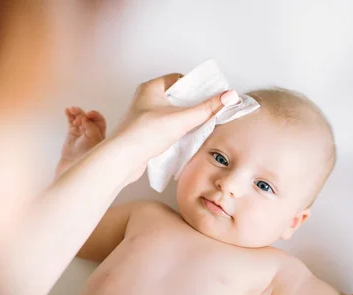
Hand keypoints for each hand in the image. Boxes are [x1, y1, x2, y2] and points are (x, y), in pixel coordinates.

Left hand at [114, 73, 237, 161]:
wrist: (123, 159)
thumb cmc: (145, 134)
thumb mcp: (182, 118)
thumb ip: (207, 108)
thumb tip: (229, 96)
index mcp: (151, 88)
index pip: (179, 79)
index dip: (195, 86)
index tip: (209, 94)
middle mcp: (145, 99)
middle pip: (176, 96)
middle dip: (191, 104)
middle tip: (206, 110)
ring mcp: (143, 116)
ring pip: (170, 112)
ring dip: (183, 118)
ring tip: (196, 124)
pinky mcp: (144, 132)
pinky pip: (164, 126)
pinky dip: (175, 129)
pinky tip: (183, 137)